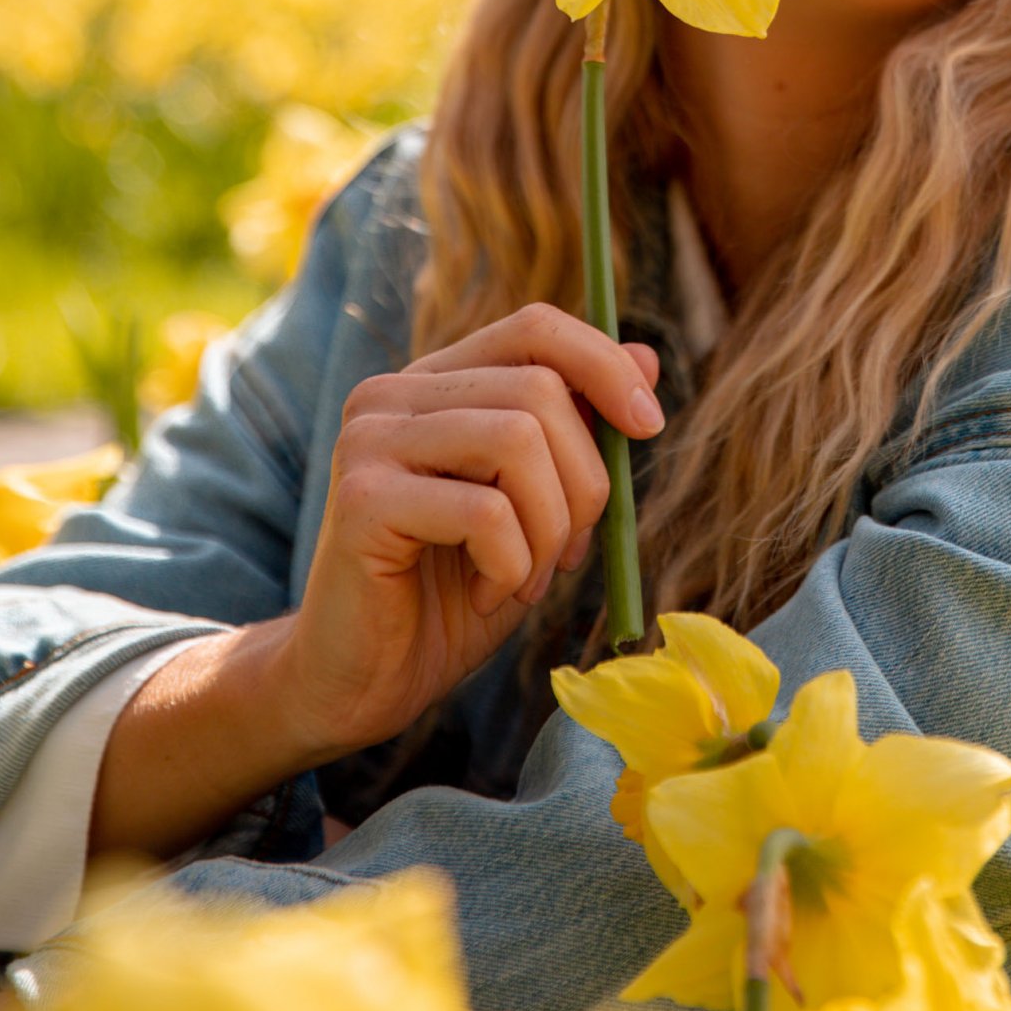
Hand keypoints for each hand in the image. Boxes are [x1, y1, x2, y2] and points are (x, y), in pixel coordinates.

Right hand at [272, 304, 663, 760]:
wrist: (362, 683)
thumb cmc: (452, 594)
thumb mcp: (537, 508)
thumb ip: (580, 432)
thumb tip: (647, 358)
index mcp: (436, 383)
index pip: (534, 328)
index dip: (603, 366)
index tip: (649, 426)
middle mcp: (393, 394)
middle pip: (540, 389)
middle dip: (585, 481)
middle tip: (567, 553)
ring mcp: (370, 440)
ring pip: (518, 441)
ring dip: (550, 528)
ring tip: (526, 579)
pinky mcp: (362, 499)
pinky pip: (486, 512)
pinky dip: (512, 566)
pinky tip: (485, 596)